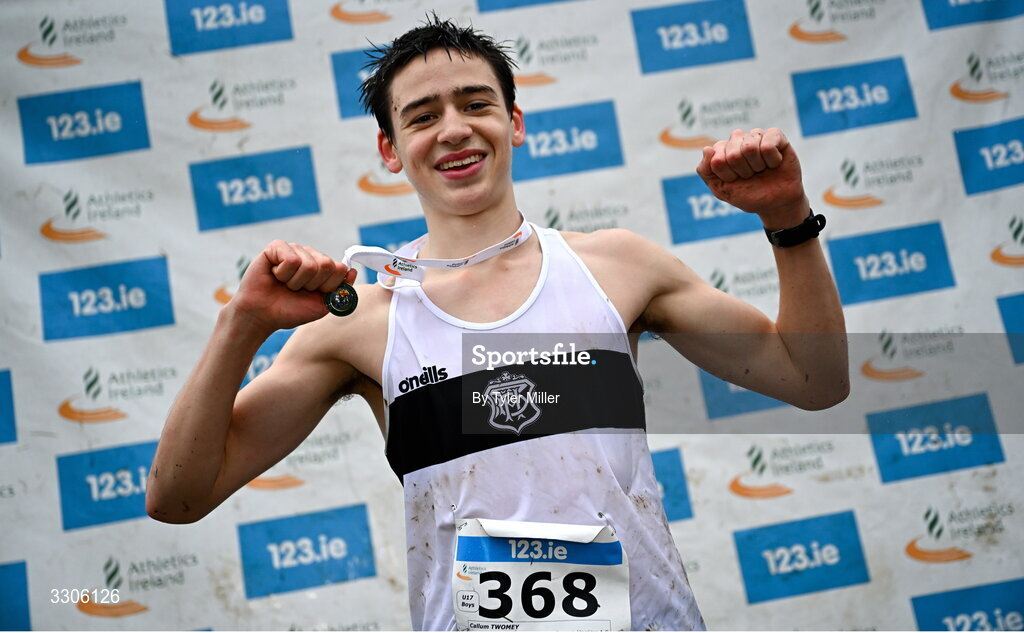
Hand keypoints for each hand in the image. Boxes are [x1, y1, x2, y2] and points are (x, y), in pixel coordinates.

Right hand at [230, 240, 356, 332]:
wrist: (263, 316)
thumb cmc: (291, 310)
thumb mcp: (323, 304)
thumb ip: (341, 289)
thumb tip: (353, 270)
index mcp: (322, 267)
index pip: (340, 269)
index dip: (327, 286)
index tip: (313, 294)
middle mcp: (310, 255)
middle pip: (326, 264)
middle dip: (312, 285)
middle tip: (297, 290)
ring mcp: (293, 249)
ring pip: (308, 264)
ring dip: (295, 282)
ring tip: (284, 284)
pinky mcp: (276, 247)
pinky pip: (291, 259)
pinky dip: (283, 274)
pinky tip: (274, 275)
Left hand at [696, 128, 809, 228]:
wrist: (776, 203)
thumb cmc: (747, 194)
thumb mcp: (720, 189)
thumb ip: (706, 171)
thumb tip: (707, 149)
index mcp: (721, 149)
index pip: (717, 159)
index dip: (728, 176)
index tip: (735, 180)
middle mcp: (737, 139)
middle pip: (733, 154)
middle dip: (743, 172)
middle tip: (751, 175)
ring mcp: (755, 135)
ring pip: (749, 148)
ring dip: (757, 166)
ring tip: (762, 169)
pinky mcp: (775, 135)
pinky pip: (768, 145)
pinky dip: (772, 160)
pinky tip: (774, 163)